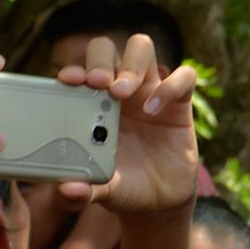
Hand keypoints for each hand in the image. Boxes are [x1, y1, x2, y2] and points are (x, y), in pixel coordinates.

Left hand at [54, 34, 199, 216]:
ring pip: (141, 48)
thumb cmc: (123, 187)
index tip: (68, 82)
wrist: (159, 200)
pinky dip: (171, 86)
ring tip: (121, 91)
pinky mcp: (179, 102)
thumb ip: (82, 192)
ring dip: (131, 64)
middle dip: (100, 60)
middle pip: (105, 49)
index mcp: (90, 106)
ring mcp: (149, 92)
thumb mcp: (101, 190)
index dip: (73, 69)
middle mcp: (117, 92)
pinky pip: (183, 76)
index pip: (78, 71)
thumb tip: (66, 190)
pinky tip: (156, 108)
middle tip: (98, 84)